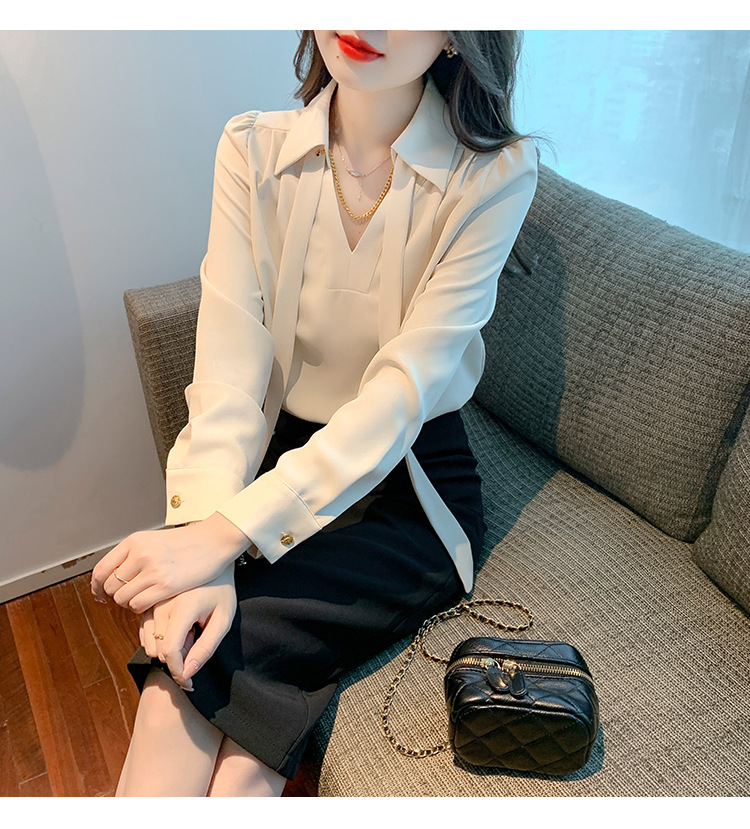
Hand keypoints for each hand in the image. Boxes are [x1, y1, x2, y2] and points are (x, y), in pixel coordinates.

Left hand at [91, 512, 250, 612]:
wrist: (214, 541)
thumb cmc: (187, 542)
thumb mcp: (154, 540)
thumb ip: (133, 555)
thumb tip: (112, 576)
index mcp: (134, 541)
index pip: (101, 569)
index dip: (97, 586)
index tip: (100, 594)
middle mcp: (140, 554)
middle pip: (109, 586)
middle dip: (113, 596)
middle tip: (125, 598)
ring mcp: (152, 570)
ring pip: (122, 598)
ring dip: (128, 603)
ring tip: (141, 599)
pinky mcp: (165, 585)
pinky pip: (138, 605)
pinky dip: (140, 608)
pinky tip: (150, 601)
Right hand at [139, 567, 236, 690]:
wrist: (212, 560)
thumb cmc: (222, 591)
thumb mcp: (223, 620)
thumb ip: (206, 648)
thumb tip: (186, 674)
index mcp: (183, 606)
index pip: (169, 650)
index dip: (178, 671)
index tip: (189, 680)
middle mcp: (162, 604)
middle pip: (158, 651)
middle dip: (177, 658)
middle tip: (197, 644)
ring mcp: (152, 602)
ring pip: (150, 644)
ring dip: (168, 648)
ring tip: (190, 633)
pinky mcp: (148, 603)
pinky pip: (145, 633)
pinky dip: (159, 639)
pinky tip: (178, 628)